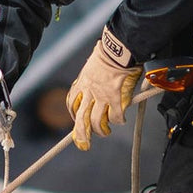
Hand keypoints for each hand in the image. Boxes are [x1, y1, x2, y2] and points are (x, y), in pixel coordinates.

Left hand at [66, 27, 140, 149]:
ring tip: (106, 132)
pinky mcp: (115, 97)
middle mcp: (88, 92)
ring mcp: (101, 96)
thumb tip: (98, 83)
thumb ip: (93, 78)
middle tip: (84, 143)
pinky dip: (118, 120)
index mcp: (82, 83)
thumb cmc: (108, 53)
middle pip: (80, 118)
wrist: (117, 49)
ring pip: (96, 121)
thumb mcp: (93, 66)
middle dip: (81, 134)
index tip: (76, 120)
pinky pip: (115, 115)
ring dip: (100, 130)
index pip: (71, 102)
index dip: (73, 114)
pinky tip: (121, 121)